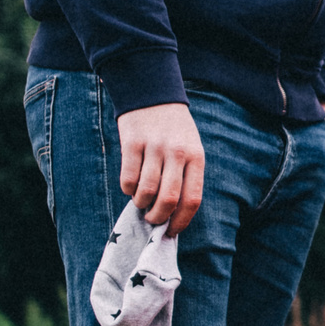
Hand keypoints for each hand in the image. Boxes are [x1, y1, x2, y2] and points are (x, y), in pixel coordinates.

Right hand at [118, 102, 204, 233]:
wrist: (152, 94)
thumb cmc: (174, 130)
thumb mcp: (191, 149)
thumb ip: (185, 177)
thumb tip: (173, 214)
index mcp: (196, 157)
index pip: (193, 199)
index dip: (181, 221)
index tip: (171, 232)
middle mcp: (177, 153)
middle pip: (169, 199)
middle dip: (158, 217)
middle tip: (152, 219)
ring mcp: (154, 148)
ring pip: (146, 191)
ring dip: (141, 204)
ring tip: (141, 201)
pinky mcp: (132, 143)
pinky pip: (127, 179)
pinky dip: (127, 189)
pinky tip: (131, 185)